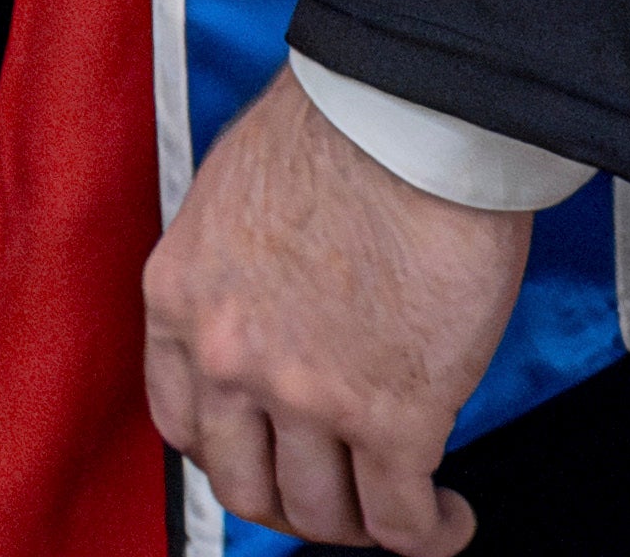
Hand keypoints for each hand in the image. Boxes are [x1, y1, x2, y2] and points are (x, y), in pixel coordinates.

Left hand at [141, 68, 531, 552]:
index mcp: (180, 298)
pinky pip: (402, 521)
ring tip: (402, 503)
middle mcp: (226, 357)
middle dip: (295, 502)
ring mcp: (305, 396)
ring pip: (325, 514)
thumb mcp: (236, 200)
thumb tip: (276, 316)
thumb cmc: (339, 129)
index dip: (233, 453)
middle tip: (337, 490)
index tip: (270, 454)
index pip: (181, 424)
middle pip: (246, 487)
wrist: (409, 114)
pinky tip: (449, 516)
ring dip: (364, 522)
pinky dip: (429, 533)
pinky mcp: (393, 417)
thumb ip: (238, 277)